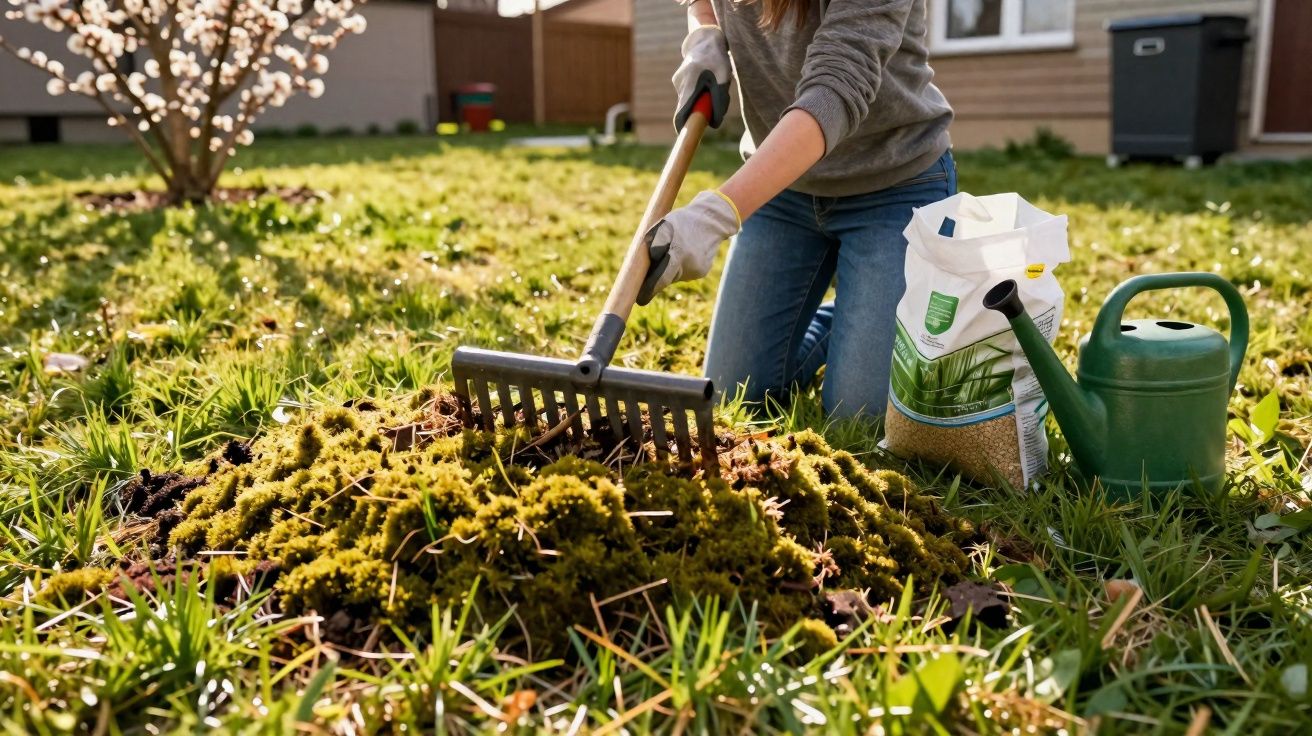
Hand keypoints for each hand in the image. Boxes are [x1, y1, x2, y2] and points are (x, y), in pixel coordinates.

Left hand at [638, 190, 740, 304]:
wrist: (712, 221)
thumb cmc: (683, 221)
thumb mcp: (665, 225)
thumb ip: (653, 242)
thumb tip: (642, 265)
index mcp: (679, 254)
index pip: (661, 279)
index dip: (649, 290)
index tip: (639, 301)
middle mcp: (690, 266)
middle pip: (667, 279)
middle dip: (656, 277)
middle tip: (651, 267)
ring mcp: (698, 271)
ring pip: (675, 276)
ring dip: (669, 269)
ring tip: (675, 250)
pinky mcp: (702, 272)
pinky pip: (684, 273)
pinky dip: (680, 267)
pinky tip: (685, 253)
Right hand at [672, 25, 731, 130]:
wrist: (706, 38)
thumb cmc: (716, 58)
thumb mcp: (723, 79)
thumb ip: (719, 102)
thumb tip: (714, 124)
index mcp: (689, 84)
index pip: (680, 114)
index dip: (683, 127)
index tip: (688, 135)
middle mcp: (680, 84)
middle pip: (687, 108)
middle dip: (700, 111)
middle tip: (716, 105)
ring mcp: (678, 81)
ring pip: (690, 100)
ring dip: (702, 100)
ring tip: (715, 85)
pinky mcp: (680, 79)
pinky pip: (690, 92)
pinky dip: (700, 92)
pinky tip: (709, 80)